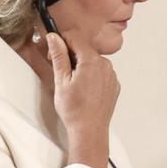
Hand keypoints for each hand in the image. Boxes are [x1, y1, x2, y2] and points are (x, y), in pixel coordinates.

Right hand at [46, 32, 117, 167]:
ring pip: (93, 62)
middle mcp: (106, 65)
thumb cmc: (74, 108)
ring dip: (81, 66)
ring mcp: (112, 76)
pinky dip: (91, 76)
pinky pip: (100, 73)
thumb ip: (59, 56)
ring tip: (71, 83)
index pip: (75, 38)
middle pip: (84, 50)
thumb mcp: (61, 80)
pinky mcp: (114, 85)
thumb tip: (54, 37)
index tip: (53, 52)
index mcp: (92, 61)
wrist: (90, 130)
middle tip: (59, 71)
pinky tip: (83, 90)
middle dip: (70, 55)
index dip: (61, 42)